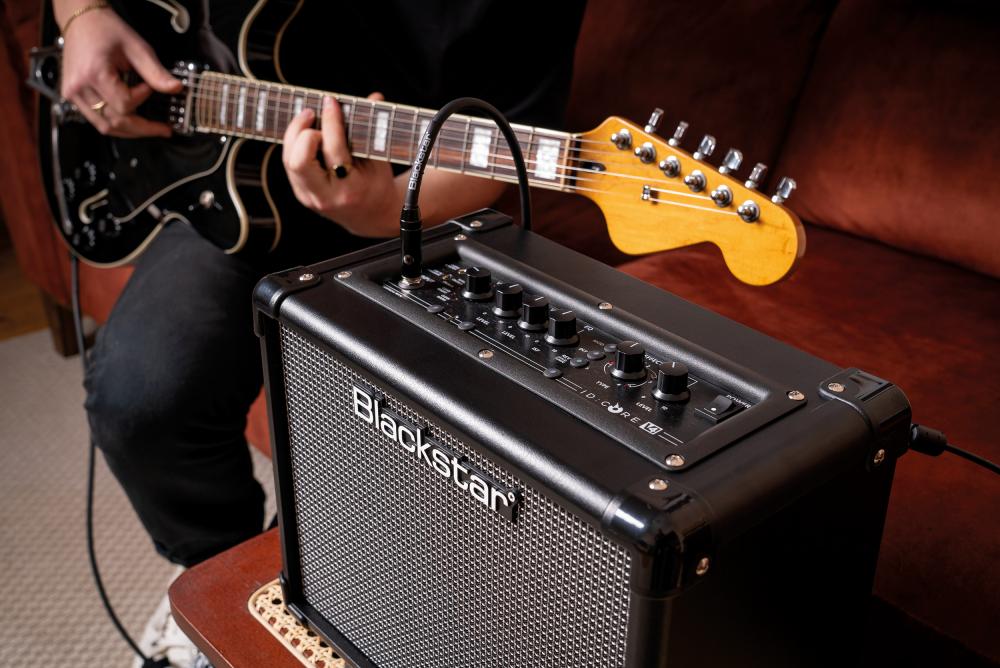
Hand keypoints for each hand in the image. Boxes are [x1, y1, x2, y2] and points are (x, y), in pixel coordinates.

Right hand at [57, 2, 181, 136]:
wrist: (81, 21)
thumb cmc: (106, 30)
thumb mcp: (137, 48)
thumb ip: (156, 72)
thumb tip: (175, 88)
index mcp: (93, 73)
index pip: (124, 104)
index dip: (142, 98)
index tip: (149, 87)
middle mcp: (78, 87)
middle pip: (114, 122)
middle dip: (143, 128)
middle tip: (163, 129)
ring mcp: (72, 93)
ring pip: (105, 127)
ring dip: (130, 130)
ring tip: (150, 128)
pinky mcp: (71, 96)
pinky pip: (96, 120)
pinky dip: (115, 123)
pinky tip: (131, 120)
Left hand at [282, 93, 400, 237]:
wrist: (370, 216)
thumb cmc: (377, 185)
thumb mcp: (380, 160)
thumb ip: (374, 128)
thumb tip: (375, 97)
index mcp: (350, 189)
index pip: (334, 150)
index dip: (331, 121)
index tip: (332, 102)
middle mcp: (325, 197)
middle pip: (298, 161)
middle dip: (302, 131)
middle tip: (313, 113)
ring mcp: (309, 197)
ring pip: (288, 160)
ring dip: (295, 134)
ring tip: (309, 118)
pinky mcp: (300, 193)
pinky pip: (289, 163)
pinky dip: (295, 143)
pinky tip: (307, 132)